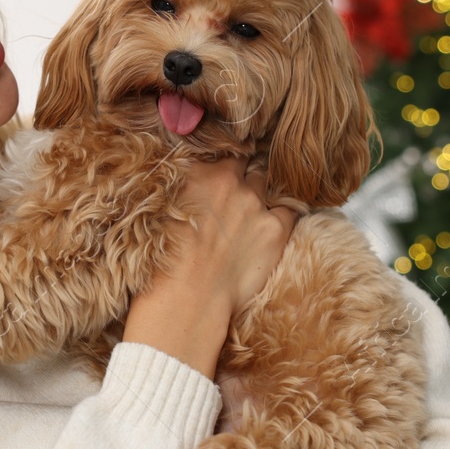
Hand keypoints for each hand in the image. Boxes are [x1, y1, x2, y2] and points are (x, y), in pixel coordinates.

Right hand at [122, 155, 299, 378]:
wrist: (187, 297)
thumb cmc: (164, 262)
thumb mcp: (159, 213)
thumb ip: (180, 189)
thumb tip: (189, 183)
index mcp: (196, 171)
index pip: (219, 151)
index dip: (222, 161)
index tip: (223, 169)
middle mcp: (227, 179)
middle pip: (245, 162)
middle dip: (243, 171)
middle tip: (237, 189)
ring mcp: (254, 202)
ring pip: (266, 182)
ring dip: (261, 191)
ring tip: (253, 209)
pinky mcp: (276, 227)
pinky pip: (290, 208)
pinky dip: (283, 213)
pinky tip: (274, 223)